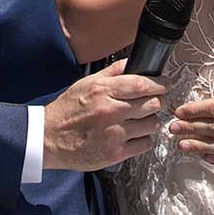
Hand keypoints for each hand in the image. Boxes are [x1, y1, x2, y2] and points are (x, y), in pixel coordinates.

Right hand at [42, 61, 167, 171]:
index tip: (165, 84)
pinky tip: (133, 134)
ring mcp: (114, 134)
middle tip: (154, 101)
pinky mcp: (115, 154)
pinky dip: (143, 138)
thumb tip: (136, 61)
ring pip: (152, 124)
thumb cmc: (67, 111)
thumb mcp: (87, 83)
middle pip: (152, 104)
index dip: (160, 84)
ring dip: (150, 120)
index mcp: (103, 91)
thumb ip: (113, 72)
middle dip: (157, 101)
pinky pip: (145, 144)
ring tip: (139, 119)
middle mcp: (110, 112)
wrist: (48, 139)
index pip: (143, 85)